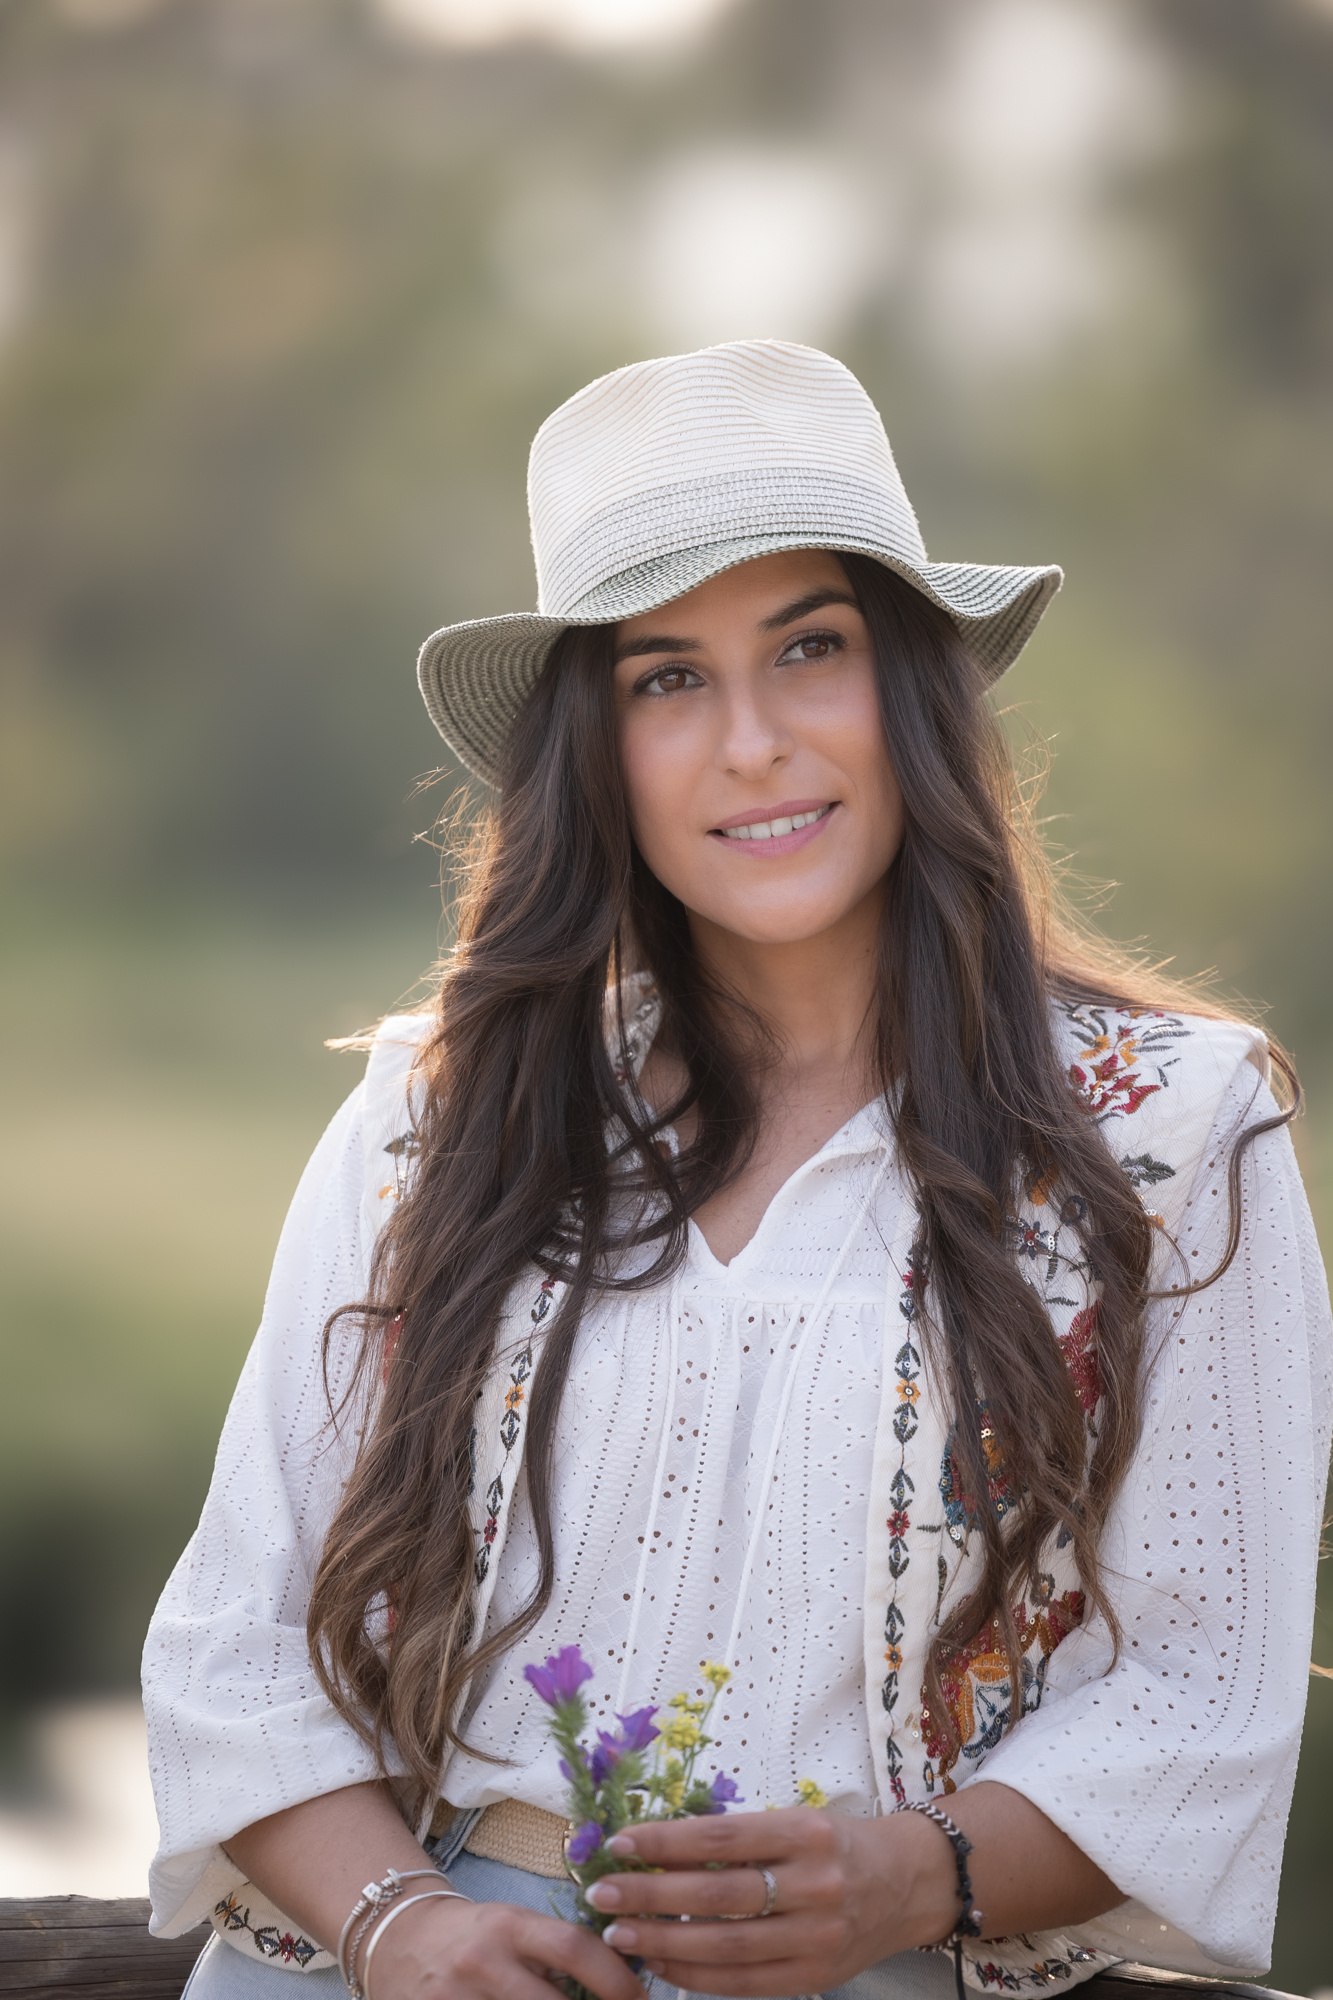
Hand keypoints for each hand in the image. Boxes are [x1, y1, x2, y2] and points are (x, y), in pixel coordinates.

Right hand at [360, 1891, 644, 1999]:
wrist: (399, 1941)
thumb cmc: (475, 1936)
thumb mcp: (515, 1927)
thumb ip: (559, 1953)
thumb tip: (625, 1981)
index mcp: (510, 1925)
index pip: (574, 1947)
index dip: (616, 1979)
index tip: (642, 1999)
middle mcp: (483, 1961)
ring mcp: (456, 1999)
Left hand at [582, 1805, 958, 1997]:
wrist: (908, 1883)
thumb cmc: (836, 1845)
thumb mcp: (794, 1823)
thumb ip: (737, 1839)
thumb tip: (656, 1849)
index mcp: (804, 1832)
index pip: (721, 1835)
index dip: (665, 1842)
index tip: (619, 1844)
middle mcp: (814, 1883)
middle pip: (717, 1894)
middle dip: (651, 1895)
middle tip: (603, 1892)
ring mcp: (818, 1935)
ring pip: (726, 1945)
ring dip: (664, 1941)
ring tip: (619, 1933)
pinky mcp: (817, 1975)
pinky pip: (744, 1982)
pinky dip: (696, 1975)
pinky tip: (662, 1963)